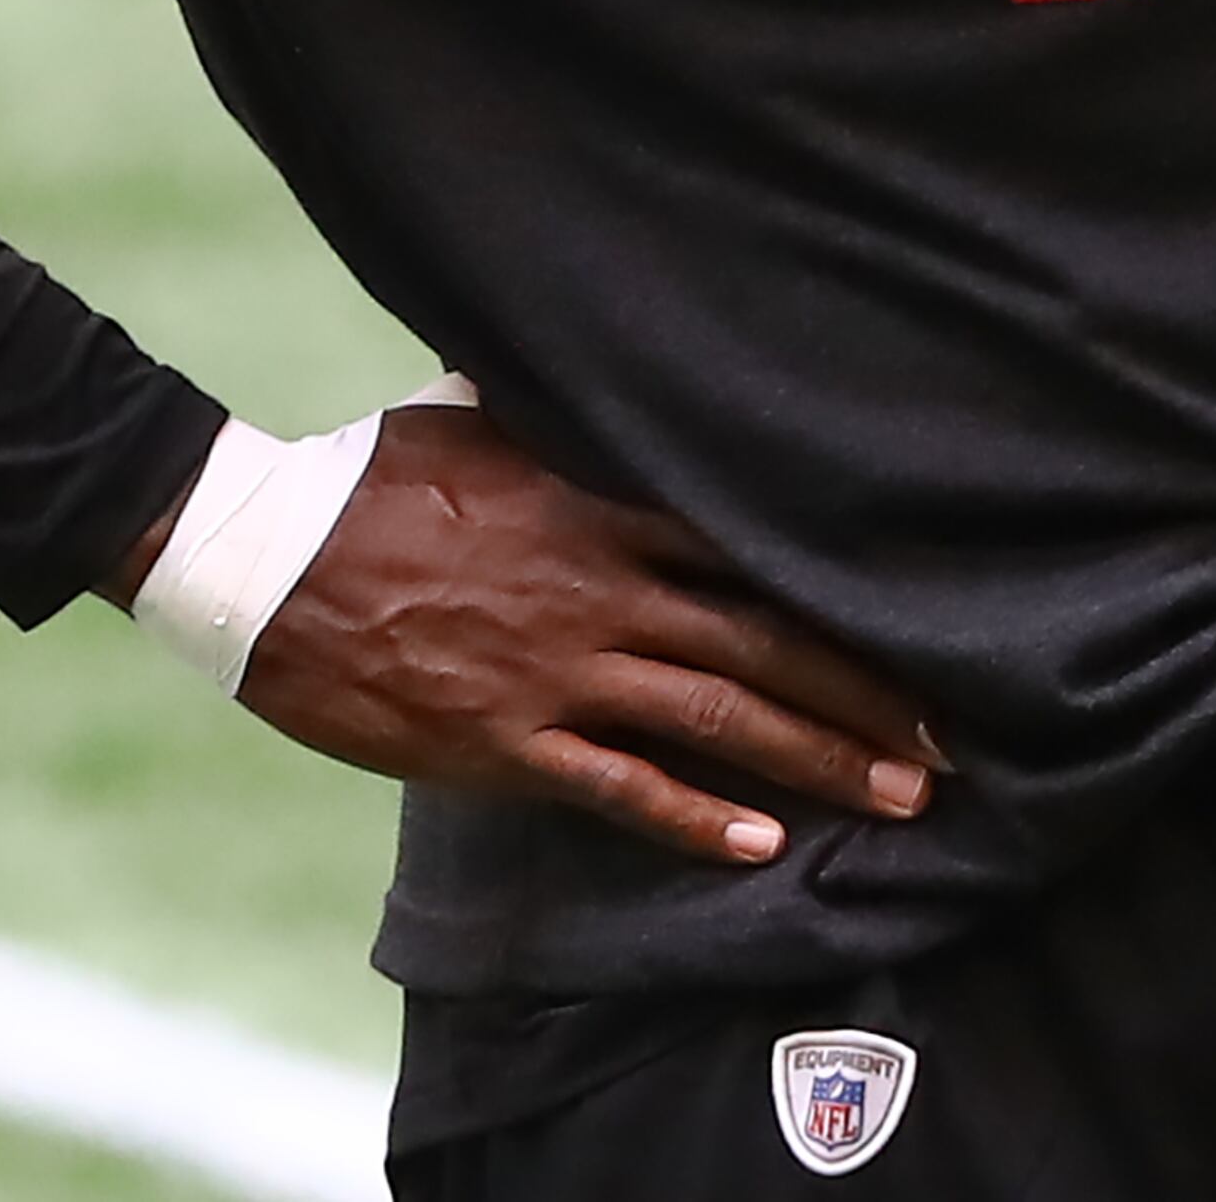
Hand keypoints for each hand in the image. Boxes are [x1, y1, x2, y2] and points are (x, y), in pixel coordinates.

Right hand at [223, 405, 941, 868]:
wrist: (267, 555)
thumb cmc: (372, 474)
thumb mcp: (481, 416)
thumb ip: (561, 419)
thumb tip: (607, 371)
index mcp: (600, 502)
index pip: (751, 551)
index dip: (844, 594)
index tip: (922, 627)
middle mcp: (599, 586)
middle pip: (759, 640)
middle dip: (862, 696)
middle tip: (948, 745)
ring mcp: (554, 668)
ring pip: (713, 718)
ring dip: (813, 759)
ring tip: (894, 799)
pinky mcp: (502, 740)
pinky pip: (618, 786)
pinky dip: (694, 817)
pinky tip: (760, 845)